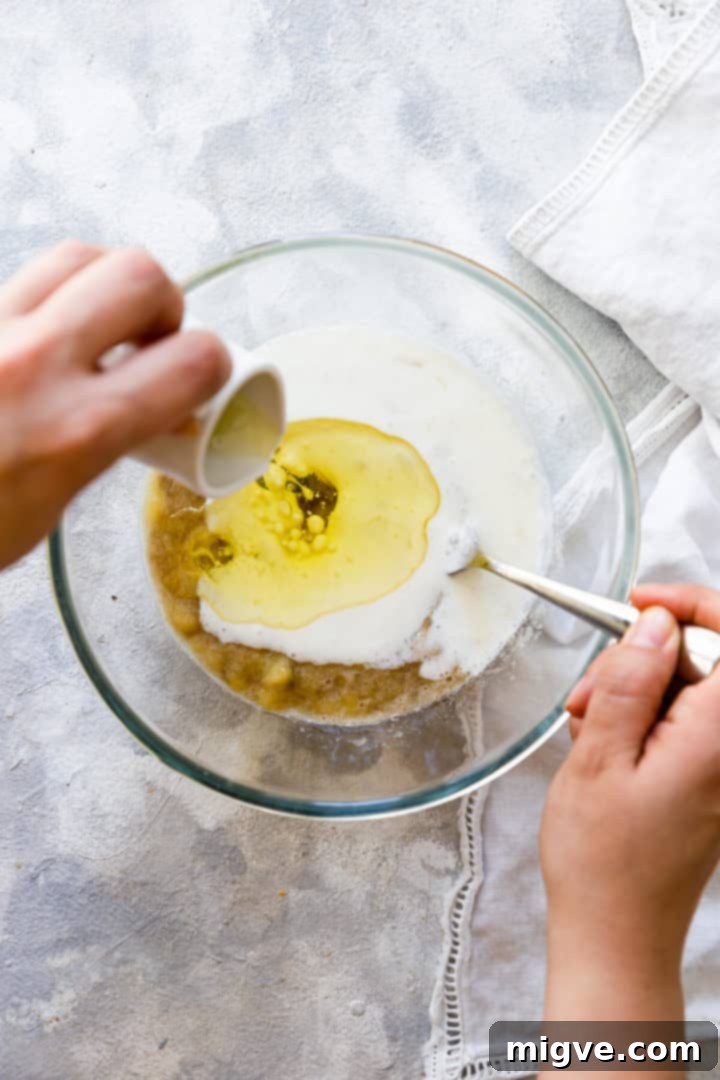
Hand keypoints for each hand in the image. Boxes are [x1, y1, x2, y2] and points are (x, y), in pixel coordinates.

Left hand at [0, 242, 229, 569]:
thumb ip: (95, 446)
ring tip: (94, 327)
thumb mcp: (46, 511)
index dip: (213, 362)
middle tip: (150, 341)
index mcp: (74, 431)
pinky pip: (13, 282)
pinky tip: (28, 340)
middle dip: (163, 303)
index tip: (202, 376)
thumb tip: (125, 410)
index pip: (192, 358)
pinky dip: (38, 300)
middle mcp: (31, 364)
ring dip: (102, 284)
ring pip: (73, 255)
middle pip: (139, 273)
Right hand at [541, 584, 719, 1022]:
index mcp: (717, 741)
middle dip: (644, 657)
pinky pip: (684, 719)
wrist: (617, 935)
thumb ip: (627, 683)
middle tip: (589, 690)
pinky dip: (642, 717)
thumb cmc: (603, 863)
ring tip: (585, 726)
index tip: (641, 603)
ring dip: (635, 690)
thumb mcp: (596, 760)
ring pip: (688, 688)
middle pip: (705, 660)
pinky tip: (603, 744)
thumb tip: (654, 624)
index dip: (692, 604)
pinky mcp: (709, 775)